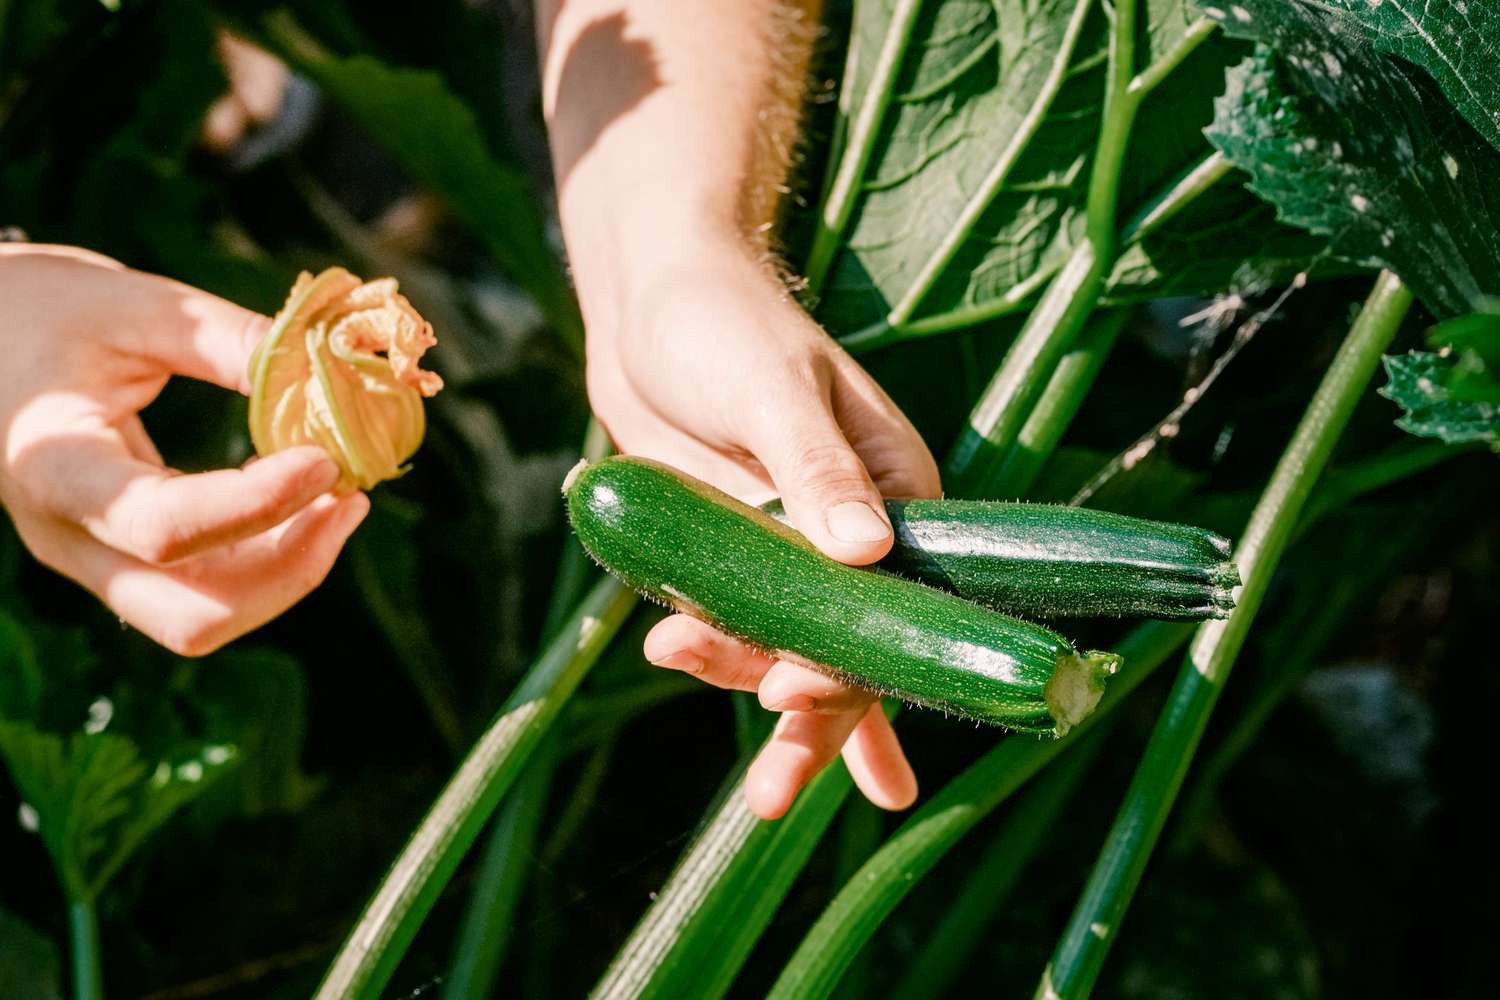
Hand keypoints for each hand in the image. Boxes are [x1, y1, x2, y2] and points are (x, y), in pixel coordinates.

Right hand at [0, 245, 367, 654]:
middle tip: (351, 497)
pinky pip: (208, 591)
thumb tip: (335, 371)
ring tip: (345, 497)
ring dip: (289, 571)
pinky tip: (313, 504)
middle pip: (190, 614)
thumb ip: (230, 341)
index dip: (258, 504)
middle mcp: (68, 538)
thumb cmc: (48, 309)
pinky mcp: (126, 560)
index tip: (329, 460)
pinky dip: (271, 561)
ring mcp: (95, 560)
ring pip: (204, 619)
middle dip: (288, 569)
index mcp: (53, 468)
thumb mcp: (135, 306)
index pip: (163, 526)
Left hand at [586, 236, 941, 818]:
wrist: (649, 301)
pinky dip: (715, 649)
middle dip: (813, 722)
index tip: (792, 696)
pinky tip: (680, 658)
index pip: (899, 602)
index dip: (854, 663)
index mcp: (898, 491)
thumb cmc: (722, 320)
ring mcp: (792, 547)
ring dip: (740, 674)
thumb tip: (867, 549)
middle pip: (850, 647)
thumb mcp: (772, 388)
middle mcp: (856, 533)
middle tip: (773, 794)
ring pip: (786, 644)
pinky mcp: (736, 549)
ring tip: (673, 655)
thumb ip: (815, 469)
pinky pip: (735, 619)